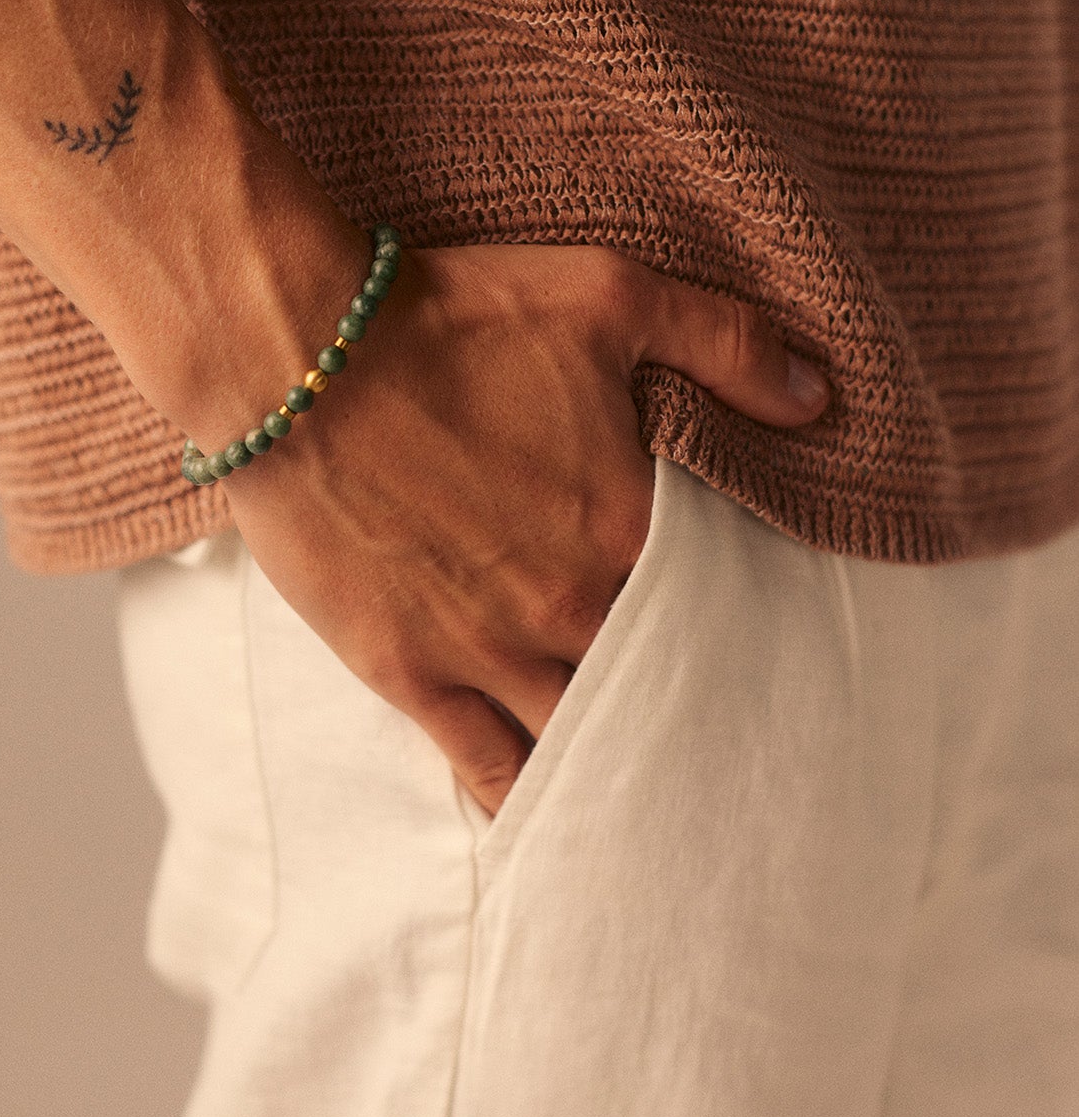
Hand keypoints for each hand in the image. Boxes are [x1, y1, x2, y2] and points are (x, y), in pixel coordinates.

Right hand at [215, 243, 829, 814]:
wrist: (299, 354)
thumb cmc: (452, 317)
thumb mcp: (607, 293)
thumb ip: (723, 343)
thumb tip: (817, 398)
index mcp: (628, 525)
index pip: (717, 605)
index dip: (739, 625)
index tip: (766, 652)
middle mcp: (569, 605)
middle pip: (657, 685)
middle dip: (690, 710)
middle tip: (730, 750)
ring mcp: (486, 648)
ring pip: (580, 738)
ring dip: (620, 763)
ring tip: (660, 800)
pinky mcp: (408, 669)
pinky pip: (483, 764)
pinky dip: (525, 800)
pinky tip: (556, 824)